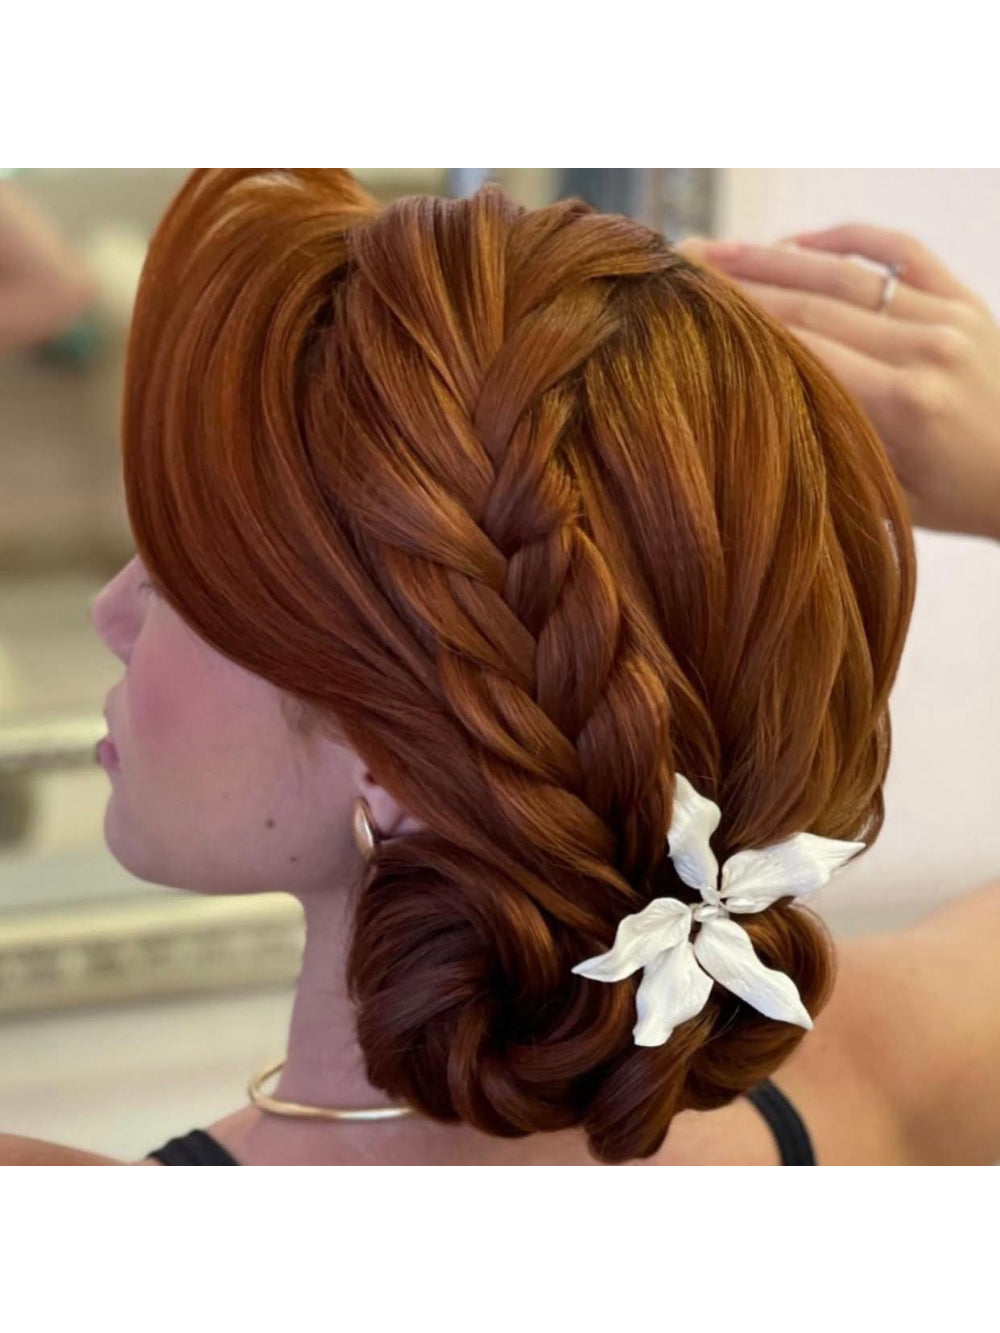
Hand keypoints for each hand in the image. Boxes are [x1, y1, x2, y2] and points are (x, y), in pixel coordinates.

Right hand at [676, 224, 999, 542]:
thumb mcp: (890, 498)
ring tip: (719, 248)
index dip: (740, 322)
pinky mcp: (964, 300)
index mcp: (904, 404)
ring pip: (845, 274)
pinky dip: (848, 238)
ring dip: (776, 256)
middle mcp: (924, 349)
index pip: (803, 347)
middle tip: (684, 268)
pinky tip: (801, 237)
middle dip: (741, 283)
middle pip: (813, 303)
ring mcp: (947, 316)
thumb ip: (831, 452)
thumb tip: (752, 418)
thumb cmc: (962, 501)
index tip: (687, 306)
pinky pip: (899, 252)